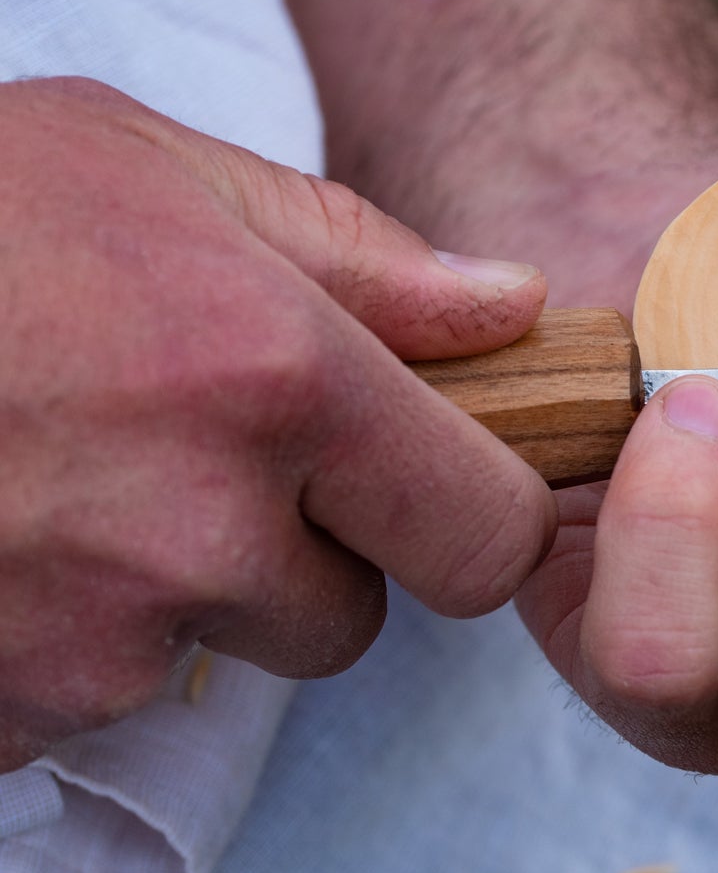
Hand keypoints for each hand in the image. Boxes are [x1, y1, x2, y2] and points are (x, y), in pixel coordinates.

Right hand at [0, 78, 555, 770]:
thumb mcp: (158, 170)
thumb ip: (363, 254)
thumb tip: (512, 306)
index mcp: (277, 382)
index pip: (487, 537)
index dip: (475, 514)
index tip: (436, 485)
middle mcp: (192, 533)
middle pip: (352, 618)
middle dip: (308, 553)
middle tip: (205, 455)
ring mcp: (74, 644)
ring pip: (213, 660)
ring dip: (174, 592)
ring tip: (70, 472)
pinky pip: (85, 703)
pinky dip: (62, 636)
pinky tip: (4, 531)